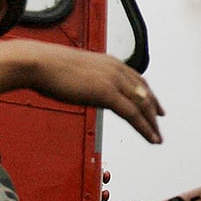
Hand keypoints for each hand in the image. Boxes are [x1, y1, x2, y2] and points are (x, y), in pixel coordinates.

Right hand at [23, 42, 163, 143]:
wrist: (40, 63)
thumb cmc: (49, 67)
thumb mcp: (74, 71)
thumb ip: (87, 78)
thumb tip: (85, 86)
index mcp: (109, 62)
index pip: (136, 79)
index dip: (148, 93)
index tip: (154, 104)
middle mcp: (116, 69)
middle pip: (143, 92)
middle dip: (154, 108)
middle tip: (160, 121)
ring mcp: (113, 80)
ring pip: (142, 104)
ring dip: (152, 122)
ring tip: (157, 137)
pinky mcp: (107, 93)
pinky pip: (133, 114)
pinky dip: (145, 127)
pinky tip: (150, 138)